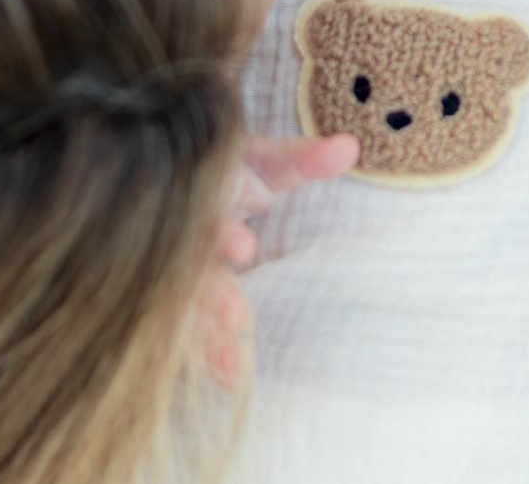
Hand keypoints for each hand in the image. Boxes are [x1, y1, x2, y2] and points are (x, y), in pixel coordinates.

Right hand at [196, 134, 358, 388]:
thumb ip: (303, 159)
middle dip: (214, 293)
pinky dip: (208, 355)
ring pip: (188, 304)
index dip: (222, 232)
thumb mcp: (264, 162)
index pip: (207, 213)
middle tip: (237, 317)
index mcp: (201, 197)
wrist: (178, 177)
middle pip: (193, 266)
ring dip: (207, 334)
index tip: (245, 247)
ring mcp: (179, 270)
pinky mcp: (182, 301)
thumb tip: (350, 147)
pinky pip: (191, 331)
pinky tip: (230, 380)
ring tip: (234, 364)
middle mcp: (184, 237)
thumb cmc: (231, 172)